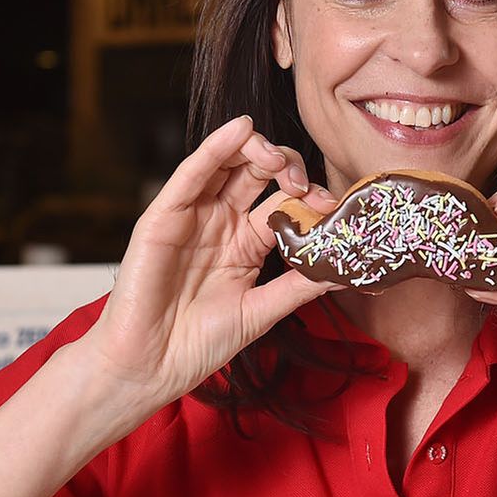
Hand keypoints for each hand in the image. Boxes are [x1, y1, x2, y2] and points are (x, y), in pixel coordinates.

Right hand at [79, 115, 339, 419]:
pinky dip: (216, 148)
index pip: (283, 202)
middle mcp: (221, 222)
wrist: (150, 366)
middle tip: (305, 186)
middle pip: (259, 173)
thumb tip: (346, 270)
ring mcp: (193, 216)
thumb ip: (299, 286)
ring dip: (258, 150)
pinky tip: (241, 130)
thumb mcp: (261, 312)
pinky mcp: (164, 216)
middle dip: (289, 168)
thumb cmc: (199, 343)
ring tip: (280, 159)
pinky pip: (192, 174)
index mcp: (246, 242)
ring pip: (228, 163)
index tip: (333, 206)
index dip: (310, 196)